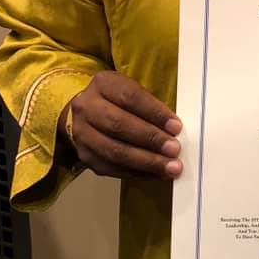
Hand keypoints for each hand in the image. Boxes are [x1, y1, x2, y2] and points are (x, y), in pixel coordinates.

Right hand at [58, 71, 182, 179]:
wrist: (85, 115)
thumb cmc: (117, 102)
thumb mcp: (131, 91)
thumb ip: (150, 107)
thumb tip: (175, 130)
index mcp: (103, 84)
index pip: (130, 97)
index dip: (155, 113)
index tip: (176, 127)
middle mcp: (86, 107)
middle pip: (119, 125)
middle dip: (150, 139)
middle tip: (174, 149)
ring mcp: (81, 133)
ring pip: (114, 150)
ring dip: (146, 161)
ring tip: (170, 167)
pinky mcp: (84, 156)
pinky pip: (112, 168)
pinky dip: (137, 173)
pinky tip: (156, 174)